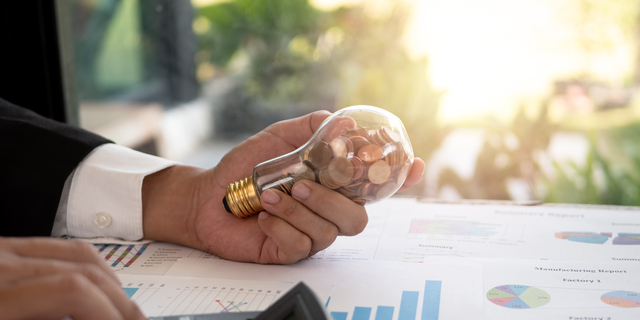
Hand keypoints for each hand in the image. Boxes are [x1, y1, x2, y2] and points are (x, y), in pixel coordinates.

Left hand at [0, 237, 144, 319]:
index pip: (72, 291)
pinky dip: (88, 264)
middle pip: (84, 272)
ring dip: (111, 283)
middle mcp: (1, 266)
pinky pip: (60, 246)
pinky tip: (97, 284)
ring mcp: (3, 251)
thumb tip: (98, 316)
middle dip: (118, 302)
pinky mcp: (5, 249)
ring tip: (122, 307)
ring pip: (80, 253)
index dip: (108, 314)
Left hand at [142, 111, 424, 263]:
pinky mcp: (289, 252)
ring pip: (328, 232)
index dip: (399, 181)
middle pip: (358, 218)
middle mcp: (326, 211)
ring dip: (297, 210)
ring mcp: (310, 234)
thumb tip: (345, 121)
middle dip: (332, 201)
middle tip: (301, 184)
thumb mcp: (277, 138)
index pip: (374, 187)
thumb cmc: (245, 168)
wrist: (209, 195)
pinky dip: (281, 226)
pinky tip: (263, 216)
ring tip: (268, 195)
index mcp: (331, 185)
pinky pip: (300, 245)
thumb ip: (310, 128)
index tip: (413, 166)